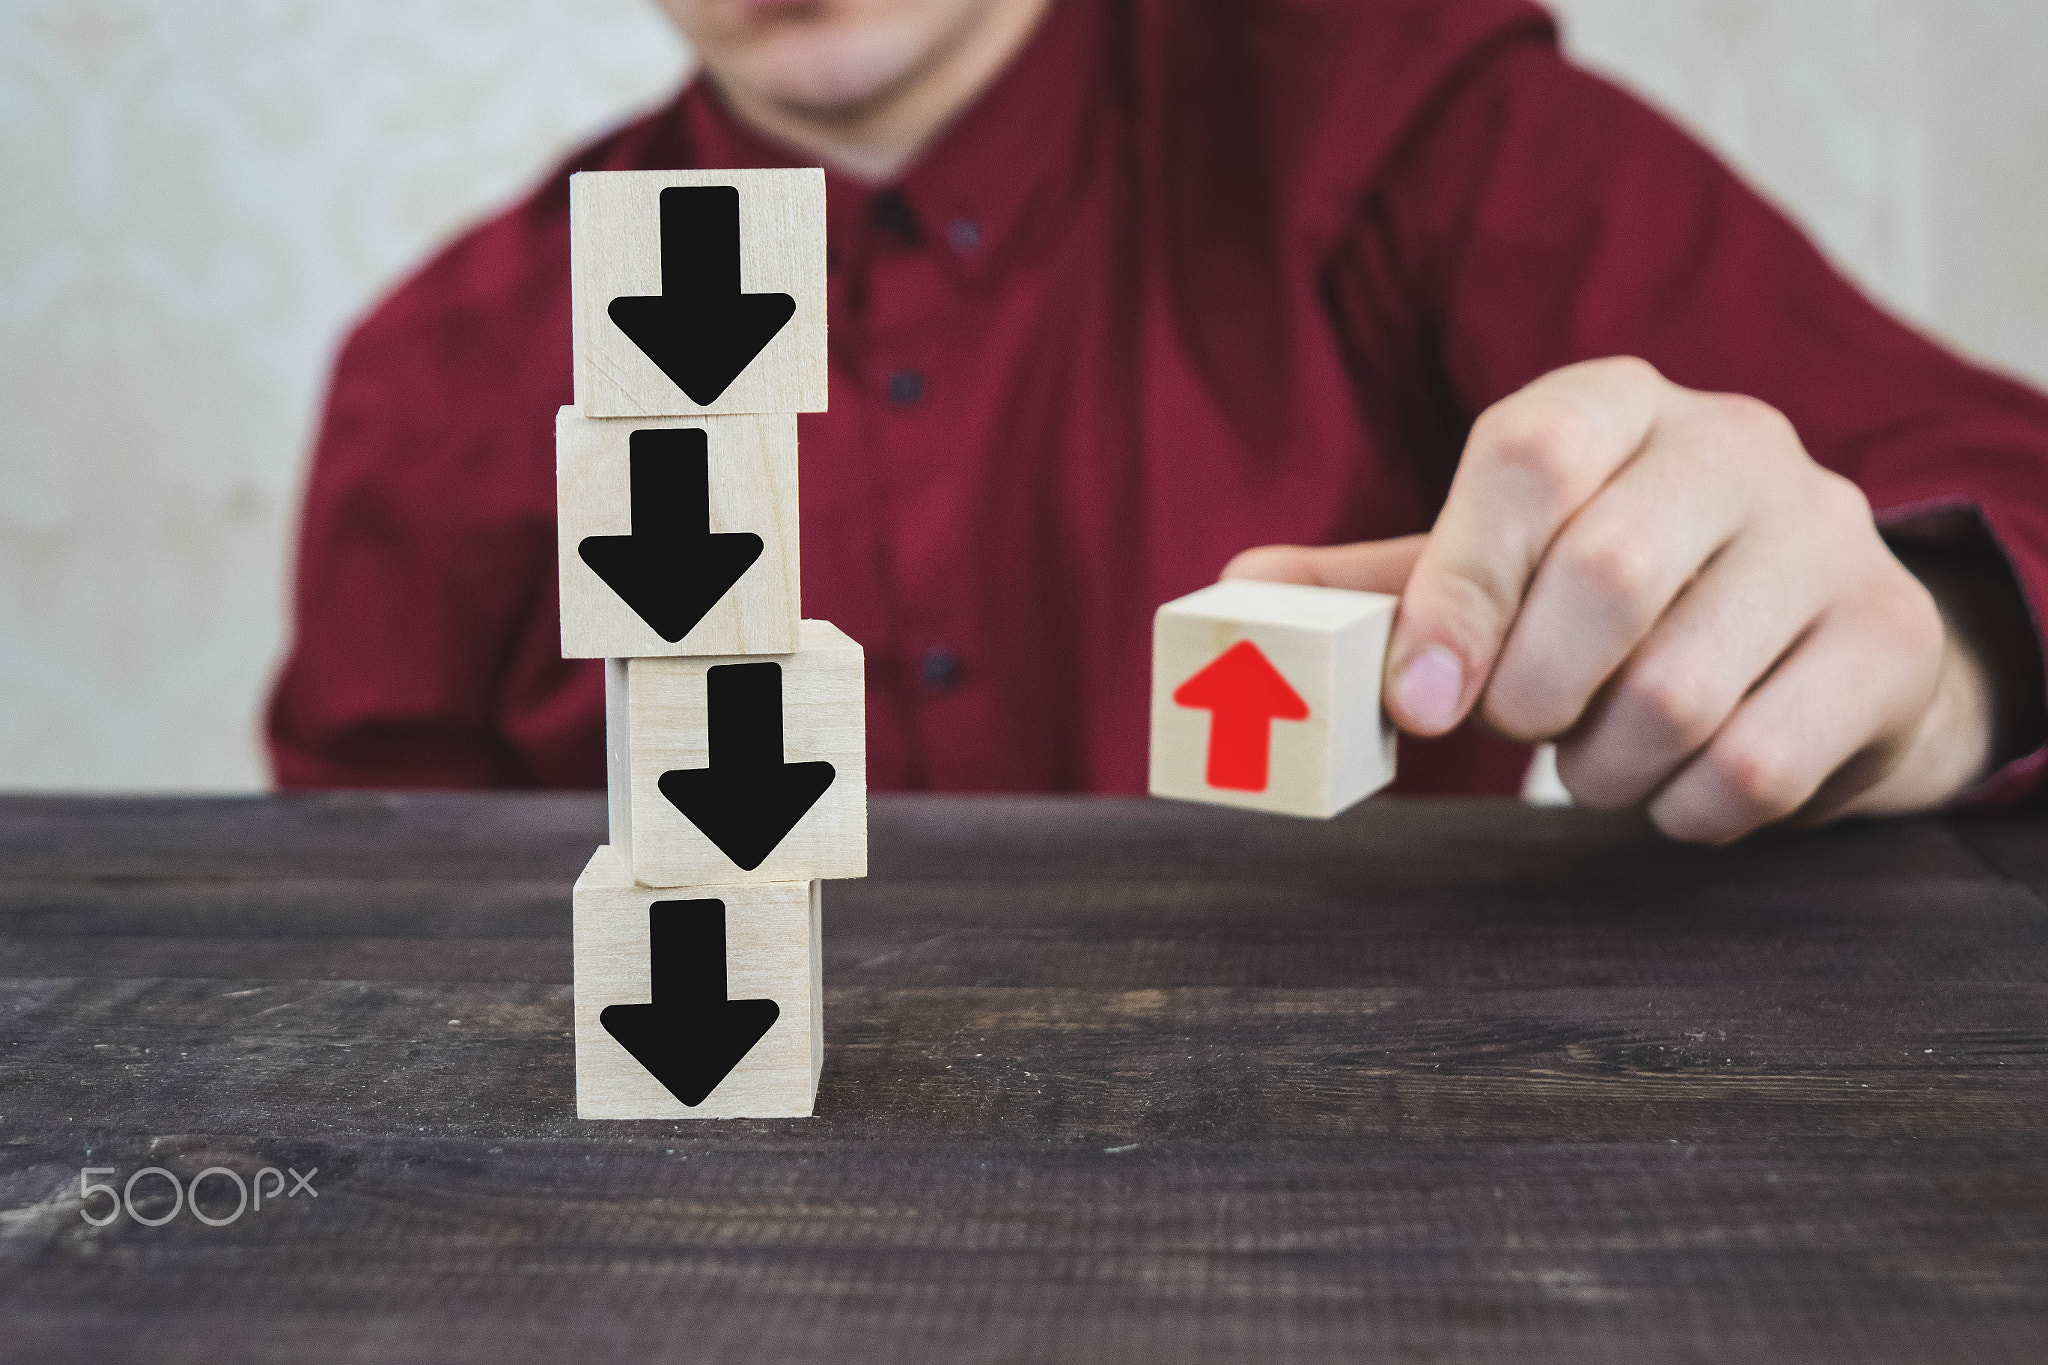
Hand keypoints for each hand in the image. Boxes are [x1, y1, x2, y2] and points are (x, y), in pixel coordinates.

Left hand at [1226, 357, 2013, 842]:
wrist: (1818, 638)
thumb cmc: (1621, 596)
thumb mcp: (1498, 567)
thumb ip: (1381, 585)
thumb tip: (1233, 592)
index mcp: (1615, 403)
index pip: (1526, 455)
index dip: (1458, 588)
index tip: (1419, 699)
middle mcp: (1737, 444)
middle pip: (1607, 573)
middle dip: (1532, 694)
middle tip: (1523, 728)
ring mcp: (1830, 539)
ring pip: (1678, 691)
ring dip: (1602, 766)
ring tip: (1598, 754)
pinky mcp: (1887, 643)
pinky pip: (1756, 765)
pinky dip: (1682, 810)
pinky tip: (1675, 785)